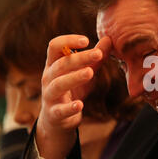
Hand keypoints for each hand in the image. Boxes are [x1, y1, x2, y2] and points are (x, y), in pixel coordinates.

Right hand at [36, 34, 111, 158]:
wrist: (58, 120)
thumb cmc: (73, 90)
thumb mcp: (85, 71)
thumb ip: (96, 58)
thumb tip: (109, 39)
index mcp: (54, 64)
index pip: (54, 46)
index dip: (68, 41)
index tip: (86, 40)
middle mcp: (48, 78)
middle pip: (60, 64)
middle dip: (79, 58)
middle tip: (98, 54)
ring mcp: (50, 96)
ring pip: (58, 84)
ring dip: (74, 77)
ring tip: (90, 72)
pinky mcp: (54, 113)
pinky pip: (60, 110)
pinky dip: (69, 107)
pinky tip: (80, 105)